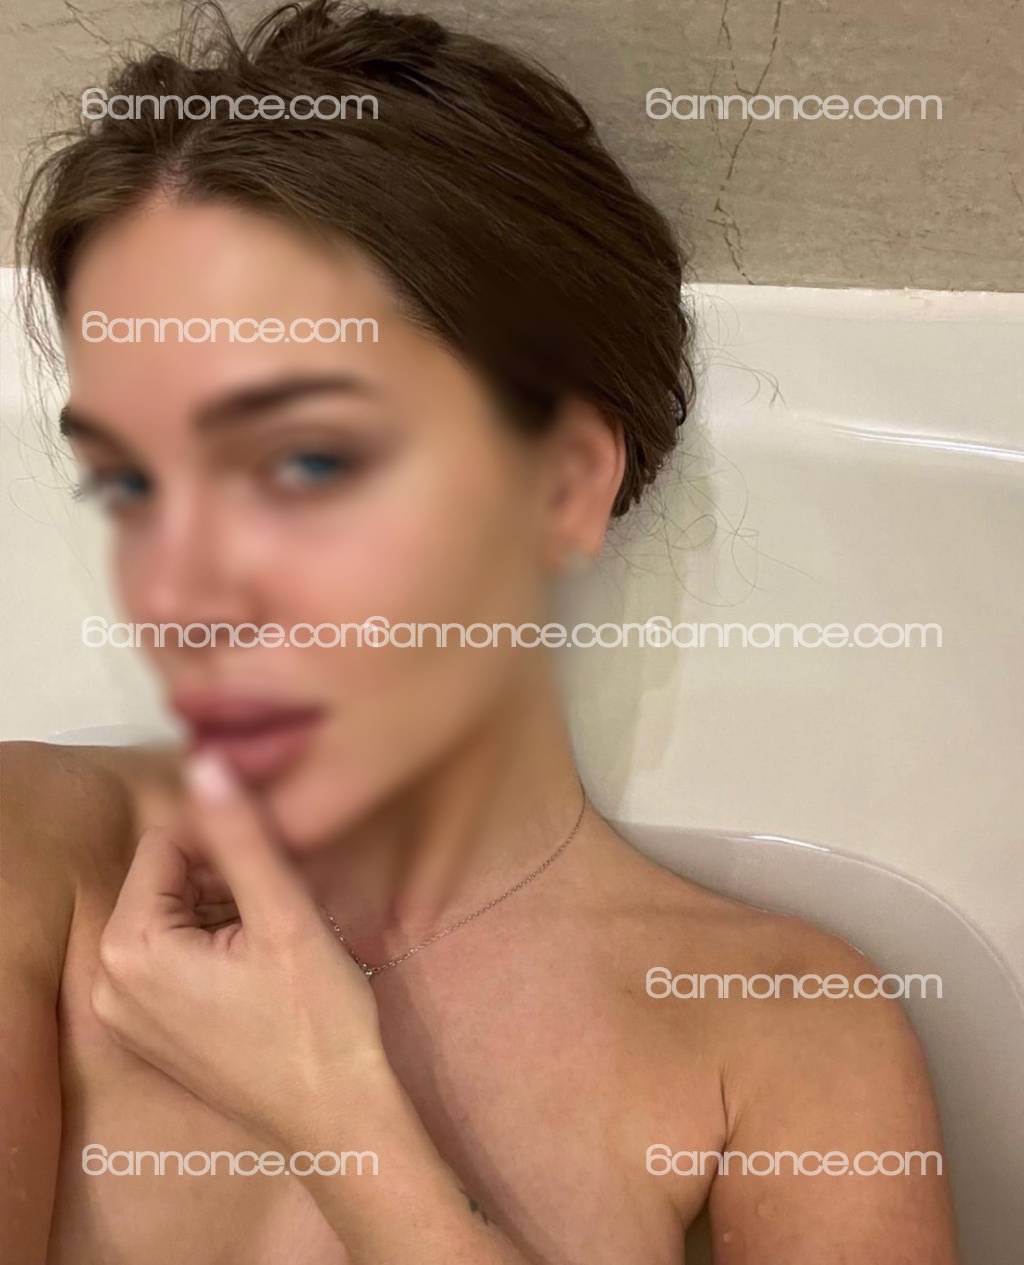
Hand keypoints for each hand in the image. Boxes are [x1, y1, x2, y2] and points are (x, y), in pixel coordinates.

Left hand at [91, 751, 389, 1149]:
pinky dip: (218, 943)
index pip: (166, 844)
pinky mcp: (153, 1031)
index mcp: (129, 949)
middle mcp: (108, 983)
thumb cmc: (317, 1020)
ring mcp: (127, 1013)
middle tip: (283, 905)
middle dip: (225, 877)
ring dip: (226, 907)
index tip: (278, 868)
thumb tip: (205, 761)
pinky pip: (176, 956)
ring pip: (176, 914)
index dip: (227, 843)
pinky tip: (267, 963)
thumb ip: (241, 835)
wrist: (338, 1119)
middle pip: (167, 880)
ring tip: (280, 936)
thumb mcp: (284, 916)